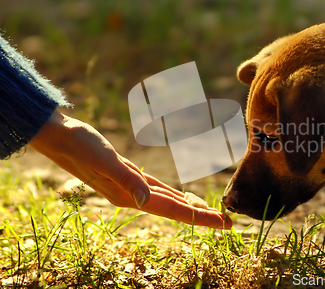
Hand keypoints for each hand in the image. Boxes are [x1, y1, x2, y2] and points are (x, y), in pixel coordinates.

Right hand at [29, 110, 231, 228]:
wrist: (59, 136)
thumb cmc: (80, 146)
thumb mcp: (104, 161)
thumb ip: (126, 180)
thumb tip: (146, 202)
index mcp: (131, 195)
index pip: (175, 210)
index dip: (201, 218)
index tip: (224, 223)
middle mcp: (133, 195)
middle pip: (177, 209)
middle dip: (203, 216)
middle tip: (229, 222)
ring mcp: (131, 187)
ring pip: (169, 201)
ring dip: (191, 208)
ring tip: (211, 213)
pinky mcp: (128, 175)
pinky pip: (158, 190)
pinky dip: (173, 195)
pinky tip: (180, 196)